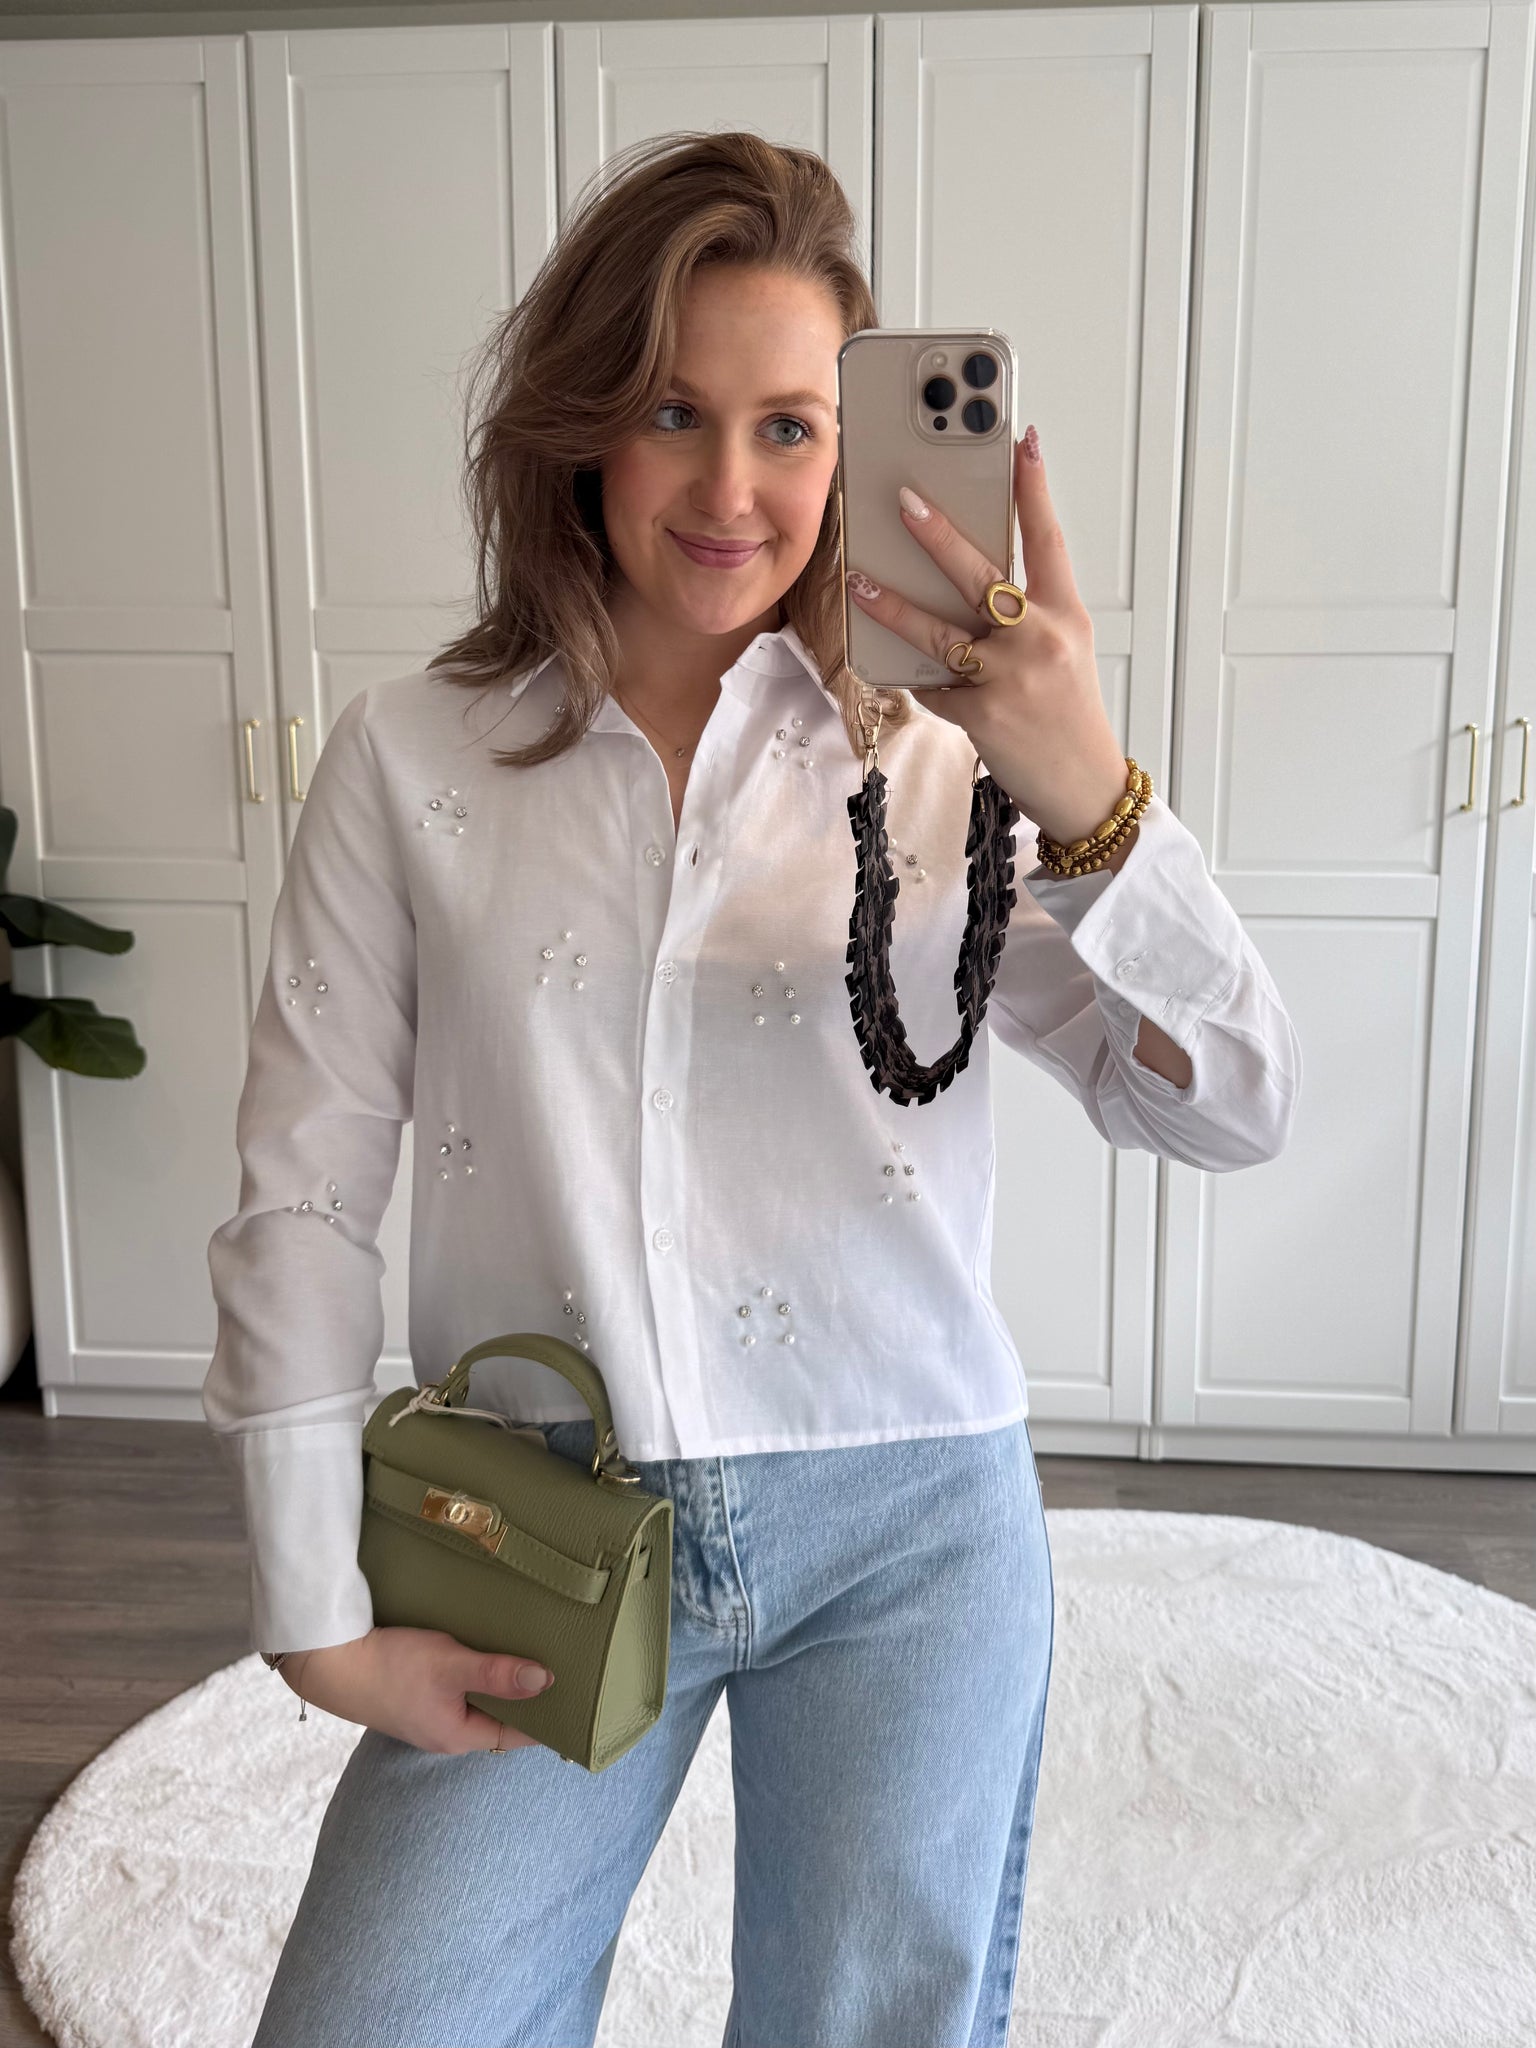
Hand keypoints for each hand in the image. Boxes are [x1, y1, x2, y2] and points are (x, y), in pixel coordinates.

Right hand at [281, 1625, 555, 1754]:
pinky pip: (457, 1689)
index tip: (579, 1700)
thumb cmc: (390, 1666)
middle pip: (499, 1718)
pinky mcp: (414, 1695)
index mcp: (459, 1735)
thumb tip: (547, 1680)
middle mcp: (446, 1732)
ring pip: (478, 1702)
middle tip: (563, 1667)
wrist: (329, 1662)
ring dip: (500, 1683)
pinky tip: (485, 1649)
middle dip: (528, 1697)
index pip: (518, 1734)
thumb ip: (497, 1674)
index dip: (548, 1718)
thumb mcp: (450, 1665)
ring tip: (532, 1653)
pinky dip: (476, 1673)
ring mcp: (428, 1715)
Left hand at [844, 427, 1129, 847]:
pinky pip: (934, 686)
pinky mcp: (982, 714)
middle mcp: (1039, 640)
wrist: (1082, 785)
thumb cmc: (1068, 714)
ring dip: (892, 604)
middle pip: (982, 575)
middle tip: (905, 499)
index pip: (1048, 541)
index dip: (1034, 489)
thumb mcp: (1064, 652)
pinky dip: (918, 679)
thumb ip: (1027, 615)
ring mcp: (1009, 677)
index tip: (1021, 442)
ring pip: (939, 631)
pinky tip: (902, 670)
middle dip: (938, 534)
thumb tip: (974, 584)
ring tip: (860, 582)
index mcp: (1065, 616)